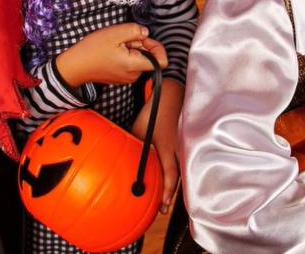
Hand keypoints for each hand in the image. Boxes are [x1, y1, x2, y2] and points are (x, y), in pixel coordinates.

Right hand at [55, 23, 167, 87]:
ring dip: (131, 49)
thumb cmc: (92, 50)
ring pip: (138, 59)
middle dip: (139, 45)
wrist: (75, 66)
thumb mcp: (114, 33)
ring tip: (114, 46)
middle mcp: (133, 75)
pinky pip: (130, 64)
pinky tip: (111, 52)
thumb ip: (135, 30)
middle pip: (149, 57)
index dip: (157, 47)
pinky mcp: (120, 77)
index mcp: (134, 65)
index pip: (162, 61)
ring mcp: (127, 78)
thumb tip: (145, 33)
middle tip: (122, 39)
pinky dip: (124, 55)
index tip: (144, 39)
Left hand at [131, 79, 183, 213]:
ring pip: (180, 172)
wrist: (171, 96)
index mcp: (167, 148)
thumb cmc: (154, 113)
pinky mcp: (183, 145)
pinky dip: (175, 174)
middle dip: (170, 194)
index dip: (167, 191)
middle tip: (162, 209)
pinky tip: (168, 179)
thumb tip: (121, 159)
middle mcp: (178, 151)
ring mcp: (182, 148)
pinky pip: (180, 163)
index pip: (170, 174)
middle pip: (177, 178)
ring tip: (165, 199)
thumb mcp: (139, 129)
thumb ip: (133, 144)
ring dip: (172, 185)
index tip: (163, 205)